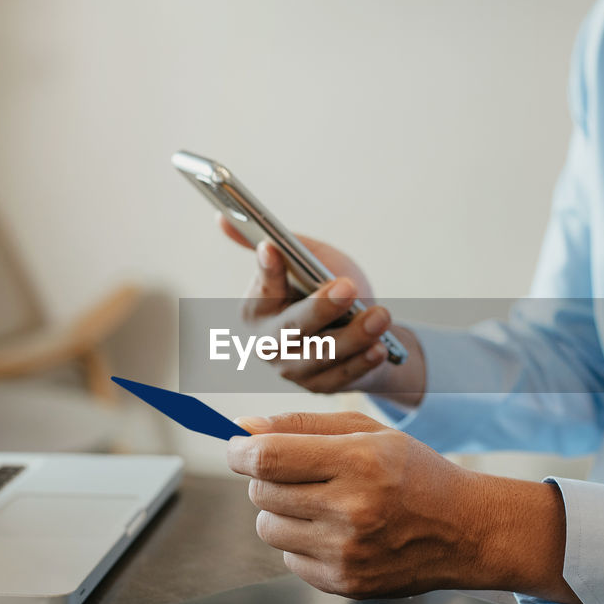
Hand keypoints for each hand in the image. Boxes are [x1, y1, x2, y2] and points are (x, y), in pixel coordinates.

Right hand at [220, 216, 423, 403]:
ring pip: (322, 355)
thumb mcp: (305, 261)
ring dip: (353, 336)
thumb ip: (281, 244)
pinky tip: (380, 348)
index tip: (272, 248)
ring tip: (380, 316)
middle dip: (320, 308)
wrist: (353, 329)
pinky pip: (342, 376)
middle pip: (292, 328)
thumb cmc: (323, 288)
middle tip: (347, 286)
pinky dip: (362, 363)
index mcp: (255, 310)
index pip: (261, 289)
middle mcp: (267, 344)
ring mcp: (293, 370)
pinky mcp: (321, 387)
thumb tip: (223, 215)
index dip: (268, 271)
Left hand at [227, 411, 581, 603]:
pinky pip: (289, 559)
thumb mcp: (367, 433)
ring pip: (268, 528)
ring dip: (282, 511)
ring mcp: (347, 552)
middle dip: (267, 478)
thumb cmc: (414, 473)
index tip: (238, 447)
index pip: (267, 458)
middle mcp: (352, 509)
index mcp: (360, 461)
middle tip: (301, 473)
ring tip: (321, 503)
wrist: (465, 530)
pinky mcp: (345, 584)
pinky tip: (336, 532)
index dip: (240, 450)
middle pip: (261, 492)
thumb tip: (241, 428)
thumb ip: (301, 425)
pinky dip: (301, 544)